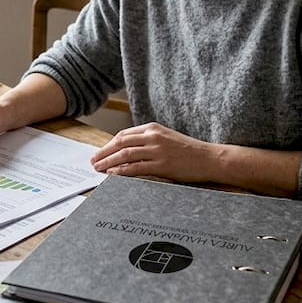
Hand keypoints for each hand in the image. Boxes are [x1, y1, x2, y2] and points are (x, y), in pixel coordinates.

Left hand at [90, 122, 209, 180]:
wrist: (209, 158)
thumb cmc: (188, 150)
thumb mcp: (166, 138)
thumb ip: (148, 140)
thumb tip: (127, 150)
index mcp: (153, 128)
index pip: (123, 135)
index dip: (108, 144)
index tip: (99, 152)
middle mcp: (153, 137)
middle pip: (120, 143)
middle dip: (103, 153)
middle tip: (93, 161)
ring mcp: (157, 150)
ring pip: (125, 155)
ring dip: (108, 162)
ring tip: (98, 169)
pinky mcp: (162, 165)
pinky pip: (136, 168)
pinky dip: (121, 171)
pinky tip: (112, 174)